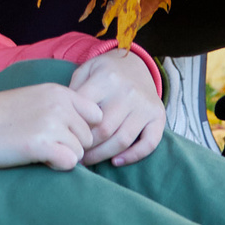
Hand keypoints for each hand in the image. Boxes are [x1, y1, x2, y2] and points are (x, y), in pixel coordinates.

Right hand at [0, 81, 103, 170]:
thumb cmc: (3, 115)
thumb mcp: (36, 98)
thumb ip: (63, 107)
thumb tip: (91, 129)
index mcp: (59, 91)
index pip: (96, 115)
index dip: (83, 129)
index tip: (65, 134)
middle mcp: (58, 104)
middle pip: (89, 137)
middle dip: (72, 145)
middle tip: (47, 143)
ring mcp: (50, 123)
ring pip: (80, 152)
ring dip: (64, 155)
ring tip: (40, 149)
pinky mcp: (41, 144)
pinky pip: (70, 162)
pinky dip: (57, 165)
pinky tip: (39, 157)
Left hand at [70, 50, 164, 165]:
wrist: (136, 63)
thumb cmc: (105, 71)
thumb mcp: (86, 71)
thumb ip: (74, 92)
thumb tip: (65, 121)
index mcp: (106, 78)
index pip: (87, 111)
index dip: (74, 128)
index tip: (66, 138)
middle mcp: (128, 92)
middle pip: (104, 129)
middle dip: (87, 146)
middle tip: (76, 153)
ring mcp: (145, 105)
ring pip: (123, 140)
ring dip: (104, 155)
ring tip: (90, 160)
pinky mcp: (159, 116)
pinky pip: (149, 143)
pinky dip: (133, 156)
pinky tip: (116, 161)